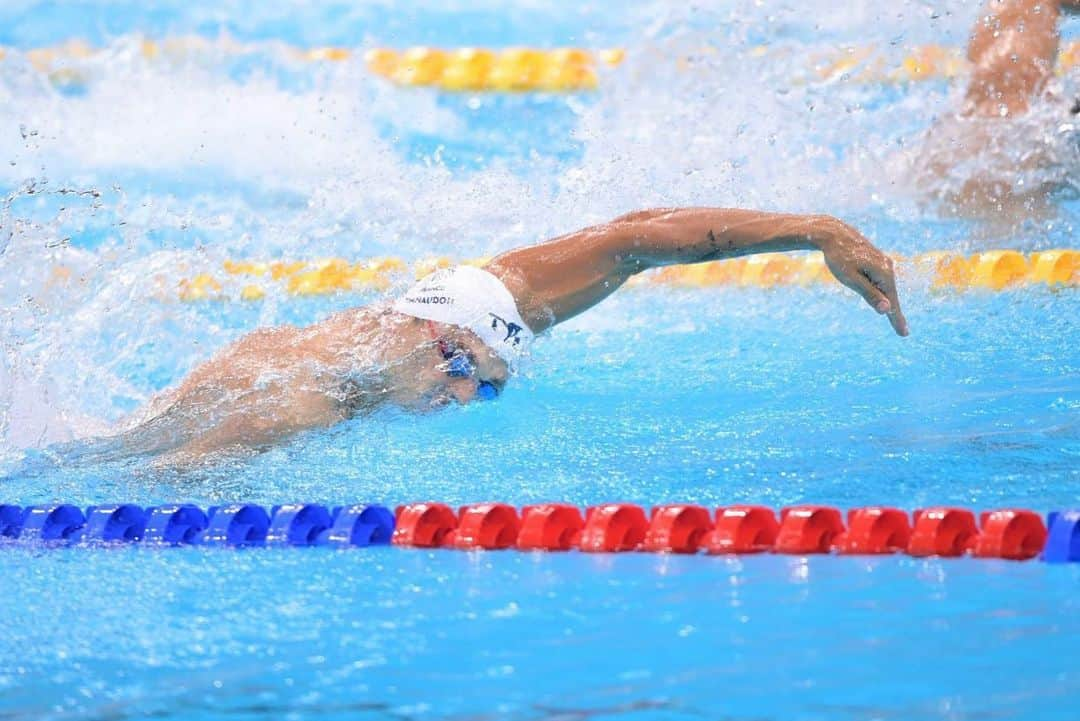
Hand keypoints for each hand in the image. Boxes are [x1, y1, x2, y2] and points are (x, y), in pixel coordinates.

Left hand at [816, 219, 908, 335]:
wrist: (834, 233)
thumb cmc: (839, 258)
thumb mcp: (851, 279)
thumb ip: (869, 294)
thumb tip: (886, 310)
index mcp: (884, 274)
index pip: (892, 303)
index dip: (897, 319)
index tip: (904, 334)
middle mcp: (888, 268)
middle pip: (891, 296)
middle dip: (894, 313)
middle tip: (902, 332)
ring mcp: (884, 263)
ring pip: (886, 287)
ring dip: (888, 302)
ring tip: (895, 319)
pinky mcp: (878, 261)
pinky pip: (882, 280)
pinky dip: (884, 292)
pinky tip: (884, 298)